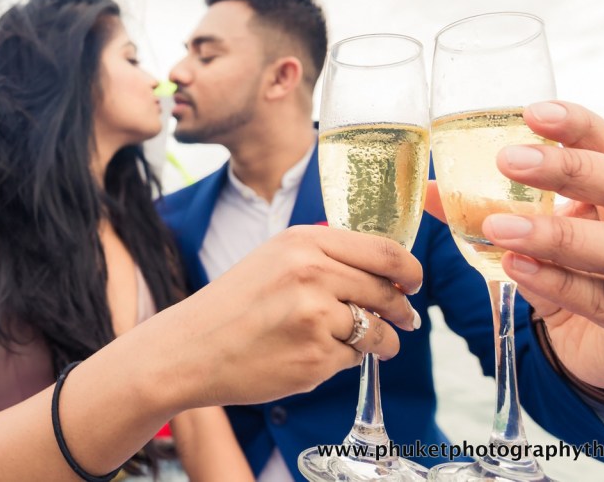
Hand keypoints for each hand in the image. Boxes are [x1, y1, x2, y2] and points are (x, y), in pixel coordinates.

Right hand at [152, 225, 422, 408]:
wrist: (190, 349)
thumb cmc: (234, 305)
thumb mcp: (275, 258)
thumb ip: (326, 256)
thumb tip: (386, 268)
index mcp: (303, 242)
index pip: (383, 250)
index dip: (408, 269)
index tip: (414, 282)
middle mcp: (311, 273)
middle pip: (386, 290)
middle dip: (402, 309)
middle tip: (406, 319)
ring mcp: (314, 317)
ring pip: (375, 328)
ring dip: (381, 340)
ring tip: (372, 344)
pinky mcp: (314, 357)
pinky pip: (354, 358)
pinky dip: (347, 360)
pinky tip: (320, 356)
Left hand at [426, 101, 603, 389]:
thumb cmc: (581, 279)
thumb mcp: (540, 237)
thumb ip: (492, 210)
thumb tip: (429, 188)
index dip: (578, 126)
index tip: (531, 112)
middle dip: (570, 171)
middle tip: (509, 162)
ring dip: (558, 236)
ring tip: (500, 227)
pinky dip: (563, 284)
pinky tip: (521, 270)